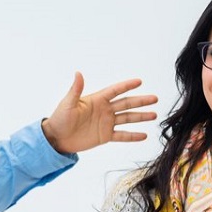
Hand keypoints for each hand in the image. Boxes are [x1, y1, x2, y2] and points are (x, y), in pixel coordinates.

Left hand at [40, 72, 157, 154]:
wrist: (57, 138)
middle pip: (126, 104)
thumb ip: (76, 89)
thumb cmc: (60, 118)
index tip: (139, 81)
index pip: (115, 90)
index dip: (127, 86)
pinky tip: (144, 135)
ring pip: (127, 118)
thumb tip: (78, 73)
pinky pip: (122, 135)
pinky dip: (132, 136)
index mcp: (97, 100)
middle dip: (140, 101)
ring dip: (140, 117)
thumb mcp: (68, 103)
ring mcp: (106, 123)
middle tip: (154, 98)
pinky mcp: (105, 136)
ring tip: (154, 115)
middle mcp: (104, 110)